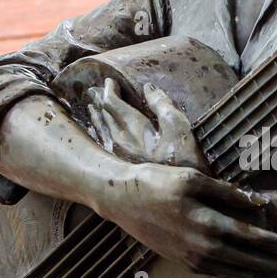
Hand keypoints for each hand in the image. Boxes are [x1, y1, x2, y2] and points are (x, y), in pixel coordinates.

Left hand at [87, 79, 204, 169]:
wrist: (181, 195)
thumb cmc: (185, 160)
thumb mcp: (178, 126)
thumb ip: (162, 104)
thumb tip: (148, 88)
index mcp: (133, 128)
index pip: (113, 104)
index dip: (110, 91)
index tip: (110, 82)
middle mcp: (121, 142)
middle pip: (104, 117)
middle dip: (100, 103)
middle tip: (95, 92)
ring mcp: (120, 157)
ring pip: (102, 132)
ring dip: (97, 118)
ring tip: (92, 109)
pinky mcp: (123, 169)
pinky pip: (105, 146)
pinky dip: (100, 135)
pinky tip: (99, 134)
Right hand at [95, 160, 276, 277]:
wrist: (121, 200)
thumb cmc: (158, 182)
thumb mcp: (194, 178)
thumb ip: (228, 192)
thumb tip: (260, 204)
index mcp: (208, 223)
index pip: (254, 238)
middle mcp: (202, 247)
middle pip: (250, 260)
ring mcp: (191, 259)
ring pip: (235, 271)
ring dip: (260, 271)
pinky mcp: (183, 263)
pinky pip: (217, 274)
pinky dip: (237, 274)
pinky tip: (249, 271)